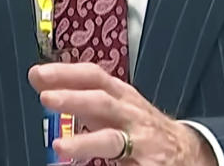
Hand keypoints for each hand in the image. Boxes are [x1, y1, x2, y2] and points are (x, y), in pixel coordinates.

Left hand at [29, 63, 215, 165]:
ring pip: (112, 139)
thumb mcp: (113, 104)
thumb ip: (79, 94)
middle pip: (102, 102)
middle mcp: (130, 114)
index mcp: (120, 95)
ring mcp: (140, 141)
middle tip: (46, 98)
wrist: (186, 151)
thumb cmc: (139, 125)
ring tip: (60, 146)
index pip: (94, 76)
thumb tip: (39, 79)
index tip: (37, 73)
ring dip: (86, 141)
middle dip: (75, 98)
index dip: (67, 73)